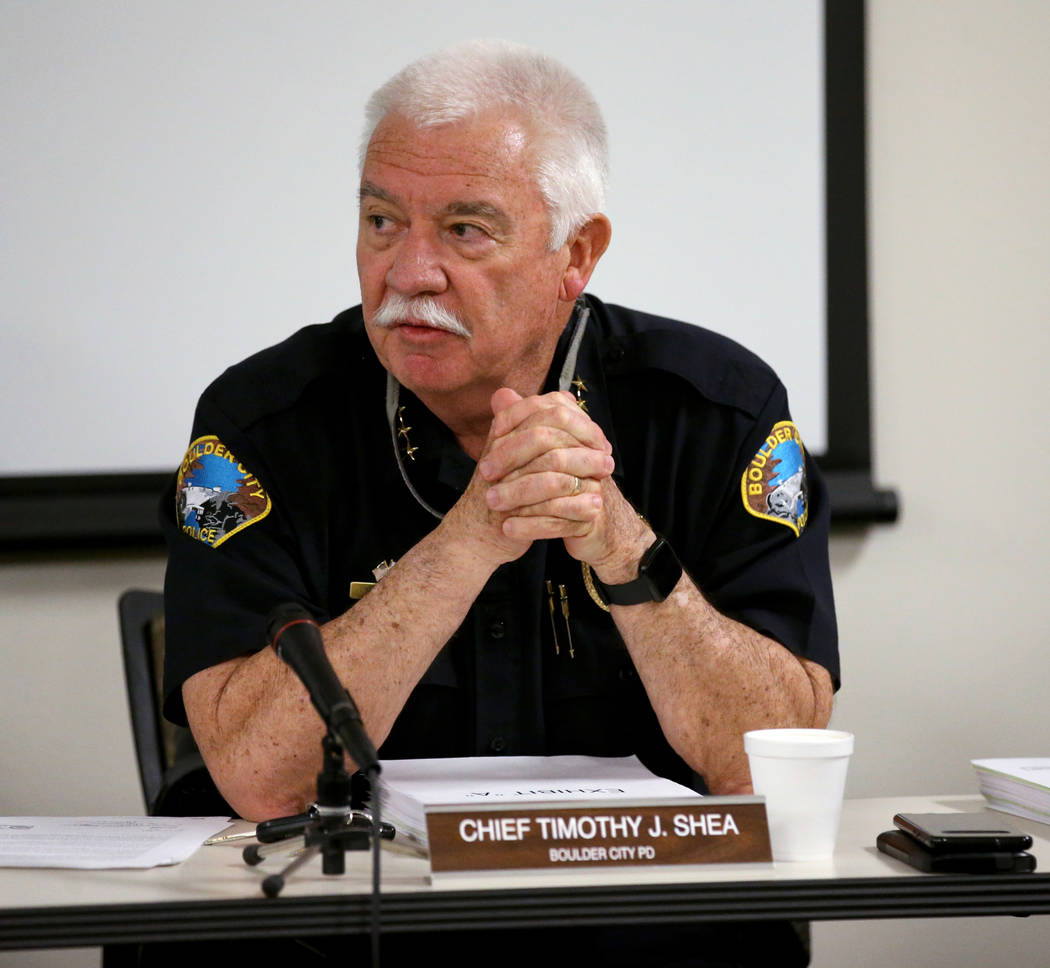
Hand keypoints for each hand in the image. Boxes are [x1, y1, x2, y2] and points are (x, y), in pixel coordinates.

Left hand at [480, 388, 646, 565]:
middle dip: (513, 461)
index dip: (517, 424)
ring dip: (517, 494)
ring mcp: (594, 485)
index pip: (547, 414)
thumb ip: (522, 423)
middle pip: (549, 448)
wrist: (595, 525)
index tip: (491, 440)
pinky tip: (507, 528)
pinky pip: (559, 519)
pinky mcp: (592, 515)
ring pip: (553, 484)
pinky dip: (530, 525)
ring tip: (492, 503)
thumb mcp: (540, 451)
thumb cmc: (560, 483)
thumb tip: (500, 394)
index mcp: (579, 432)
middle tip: (484, 474)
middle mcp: (591, 453)